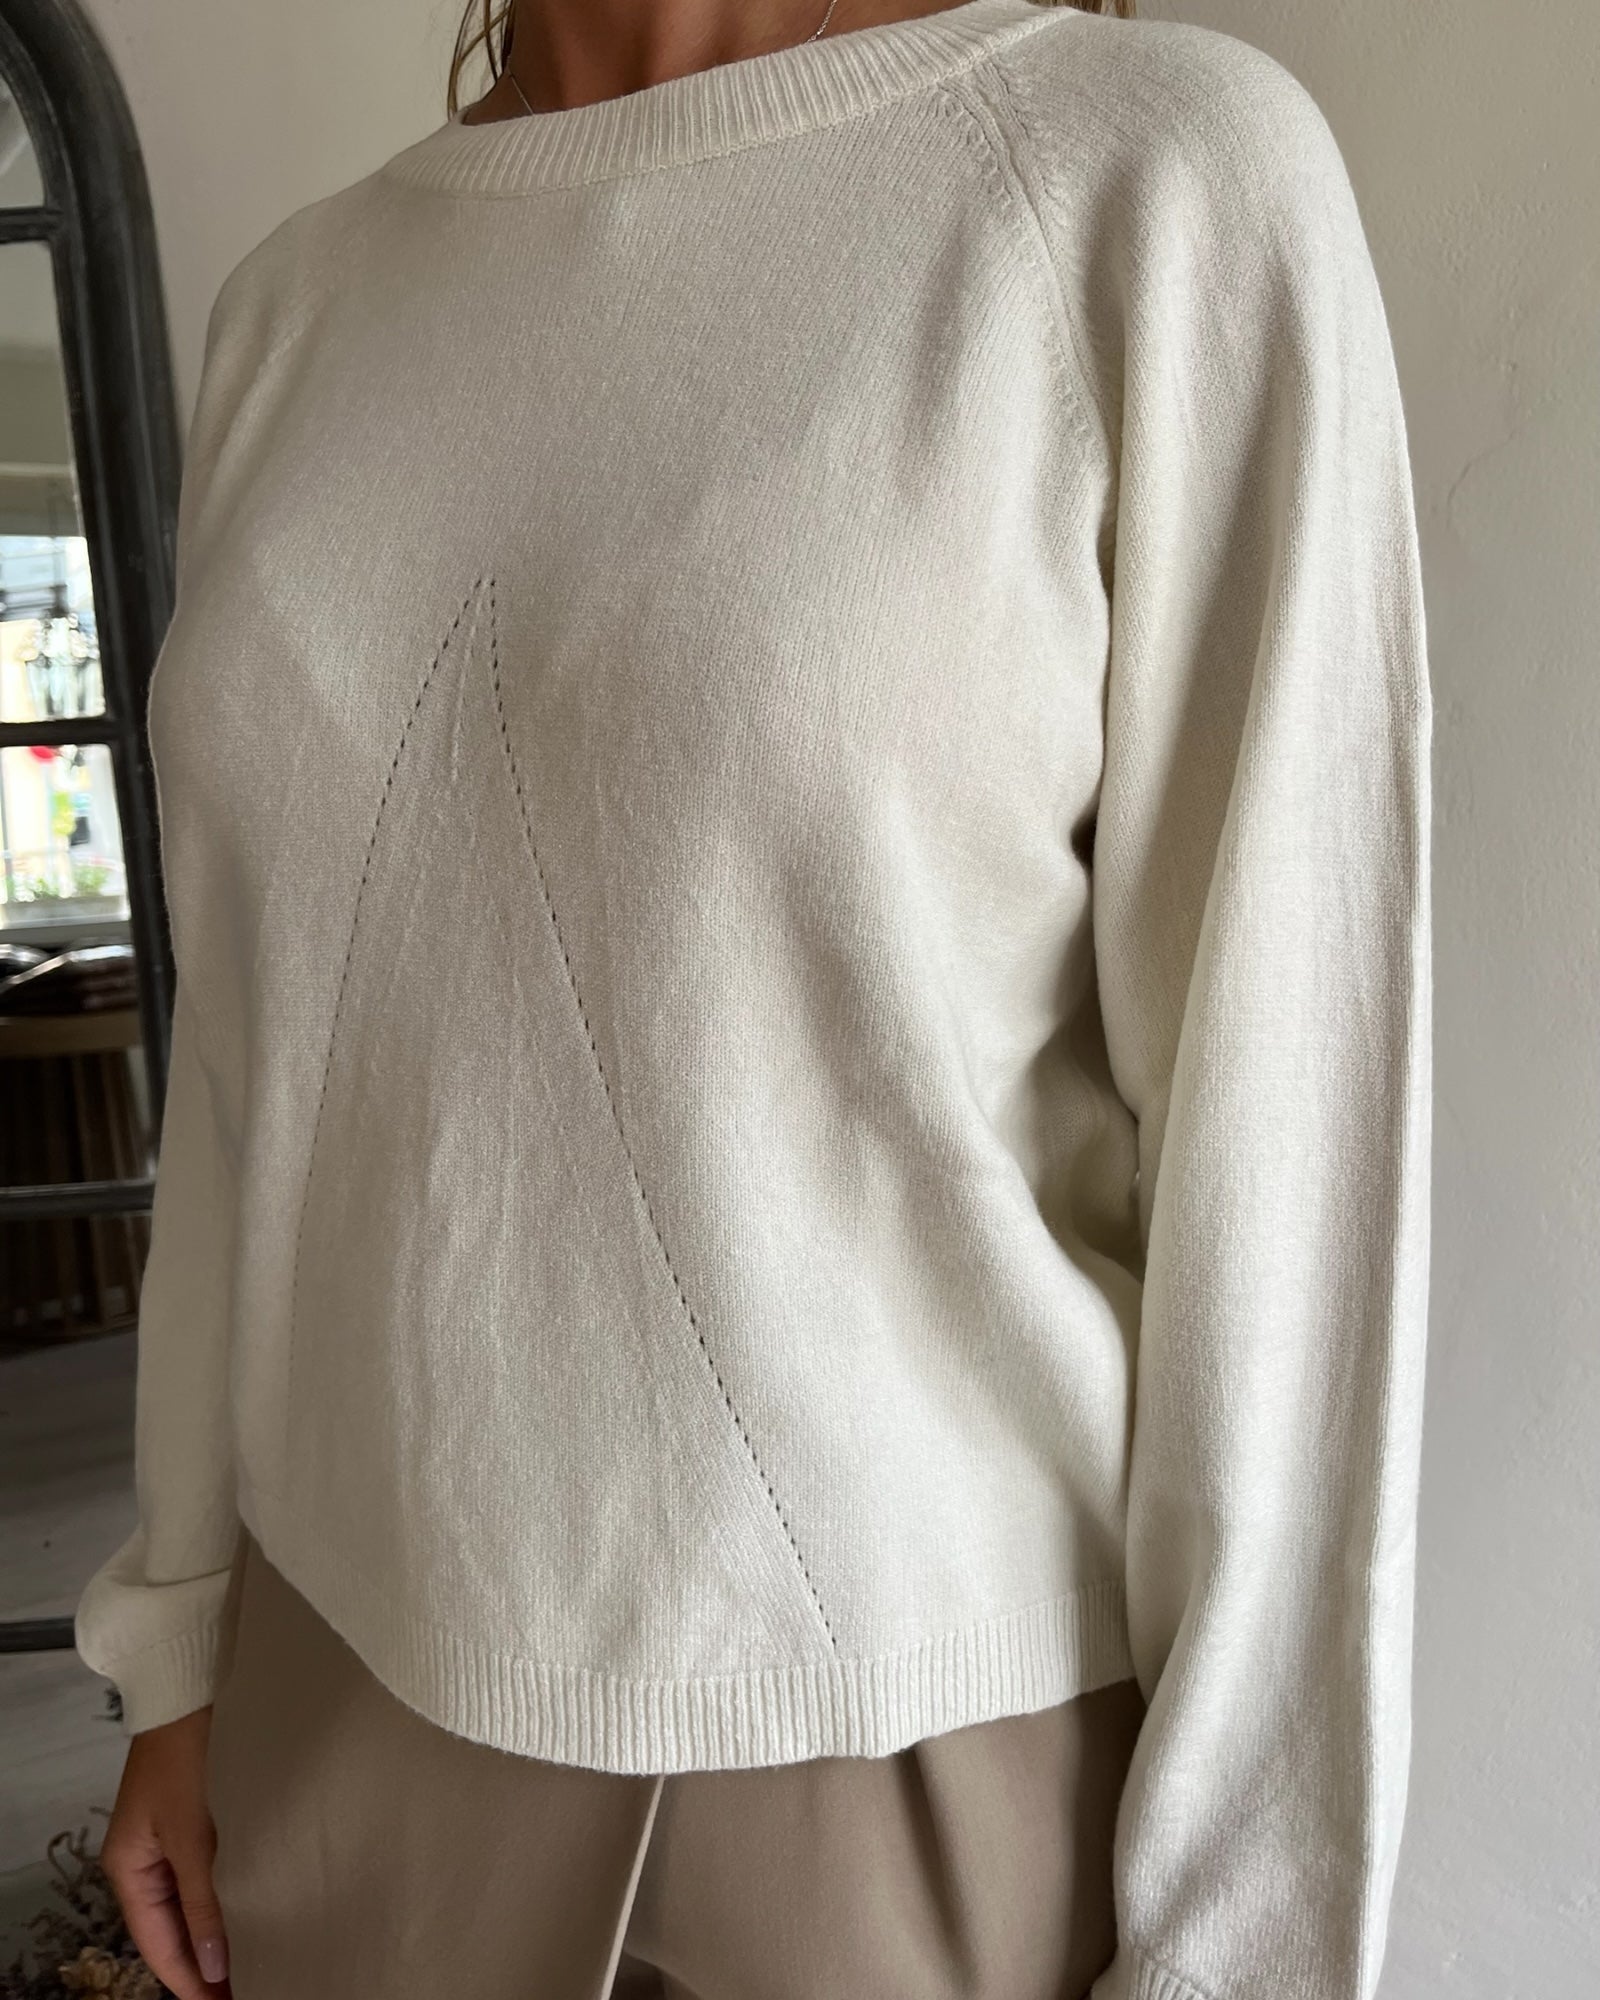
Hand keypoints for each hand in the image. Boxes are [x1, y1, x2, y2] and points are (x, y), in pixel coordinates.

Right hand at [99, 1705, 231, 1998]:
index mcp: (128, 1870)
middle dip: (197, 1967)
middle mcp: (139, 1865)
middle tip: (234, 1995)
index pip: (156, 1944)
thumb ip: (203, 1902)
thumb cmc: (181, 1762)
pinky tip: (235, 1922)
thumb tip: (214, 1964)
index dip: (186, 1979)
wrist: (184, 1701)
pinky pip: (194, 1883)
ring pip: (181, 1909)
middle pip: (166, 1931)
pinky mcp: (184, 1829)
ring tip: (237, 1971)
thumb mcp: (191, 1836)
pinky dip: (211, 1907)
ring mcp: (161, 1847)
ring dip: (206, 1939)